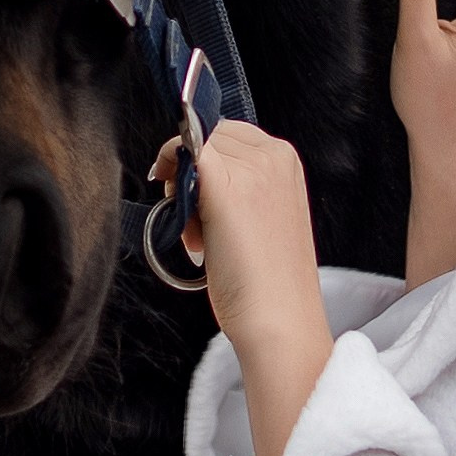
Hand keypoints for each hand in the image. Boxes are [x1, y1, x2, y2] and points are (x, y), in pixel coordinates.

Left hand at [151, 122, 333, 455]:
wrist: (279, 320)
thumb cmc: (268, 283)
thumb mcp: (265, 219)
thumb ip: (243, 190)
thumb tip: (194, 176)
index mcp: (287, 161)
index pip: (229, 135)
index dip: (204, 161)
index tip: (195, 196)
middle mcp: (274, 155)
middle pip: (209, 137)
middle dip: (191, 172)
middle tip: (191, 220)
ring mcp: (251, 168)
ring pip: (192, 147)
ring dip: (181, 184)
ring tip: (197, 234)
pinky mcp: (225, 185)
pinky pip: (182, 150)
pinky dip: (168, 167)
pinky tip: (172, 206)